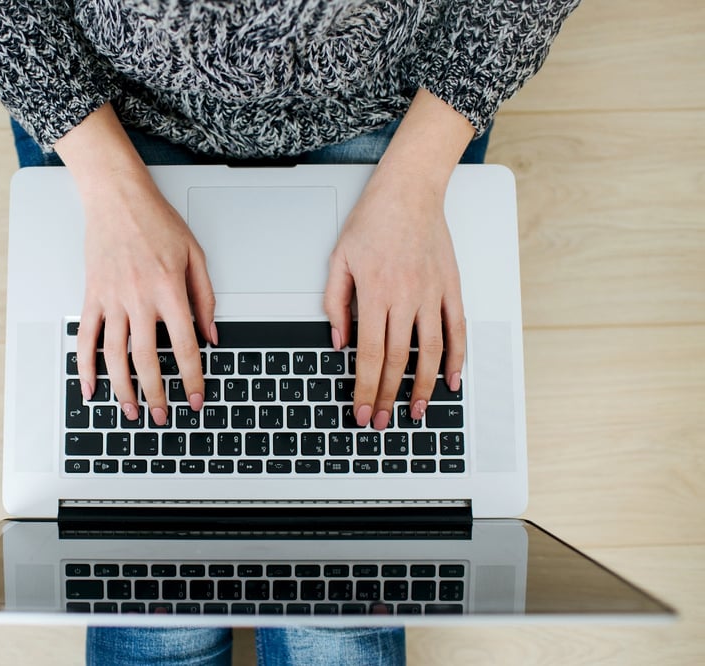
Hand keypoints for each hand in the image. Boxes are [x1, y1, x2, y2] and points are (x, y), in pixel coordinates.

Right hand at [76, 169, 215, 425]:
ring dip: (123, 389)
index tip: (196, 398)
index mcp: (168, 290)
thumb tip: (212, 336)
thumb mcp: (194, 255)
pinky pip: (86, 337)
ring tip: (131, 411)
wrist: (117, 198)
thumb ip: (205, 298)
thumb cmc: (156, 222)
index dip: (191, 377)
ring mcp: (111, 299)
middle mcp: (138, 298)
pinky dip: (86, 366)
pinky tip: (91, 388)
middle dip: (156, 393)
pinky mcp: (92, 296)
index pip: (183, 345)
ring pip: (115, 355)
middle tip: (161, 417)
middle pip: (146, 359)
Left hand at [324, 166, 465, 428]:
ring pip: (429, 352)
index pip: (367, 355)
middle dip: (387, 396)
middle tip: (381, 421)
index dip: (363, 388)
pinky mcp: (451, 288)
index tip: (360, 409)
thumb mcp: (339, 259)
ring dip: (423, 387)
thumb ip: (336, 303)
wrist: (410, 190)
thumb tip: (338, 341)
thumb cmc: (373, 220)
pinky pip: (457, 330)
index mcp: (375, 294)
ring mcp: (432, 294)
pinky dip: (456, 358)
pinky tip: (452, 381)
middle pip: (396, 360)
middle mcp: (406, 298)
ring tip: (416, 412)